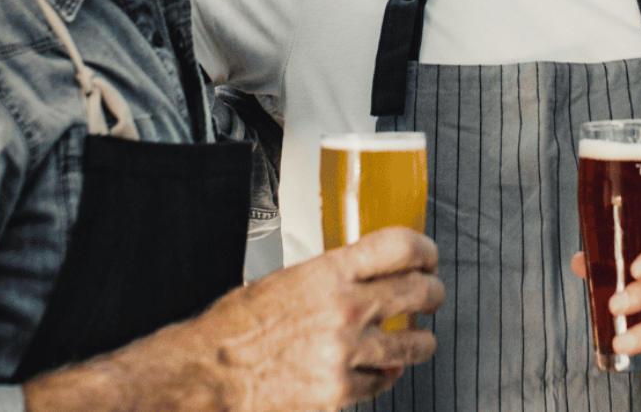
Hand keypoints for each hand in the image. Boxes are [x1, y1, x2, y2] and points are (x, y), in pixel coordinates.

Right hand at [25, 227, 443, 411]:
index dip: (424, 248)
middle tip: (432, 293)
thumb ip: (329, 276)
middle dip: (433, 292)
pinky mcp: (340, 393)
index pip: (400, 246)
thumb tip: (358, 273)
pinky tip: (387, 368)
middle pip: (418, 291)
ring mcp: (347, 354)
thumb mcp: (285, 280)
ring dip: (422, 338)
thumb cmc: (236, 326)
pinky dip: (390, 374)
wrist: (208, 376)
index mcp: (329, 272)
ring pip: (413, 343)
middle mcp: (346, 310)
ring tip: (421, 337)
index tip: (428, 255)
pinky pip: (383, 381)